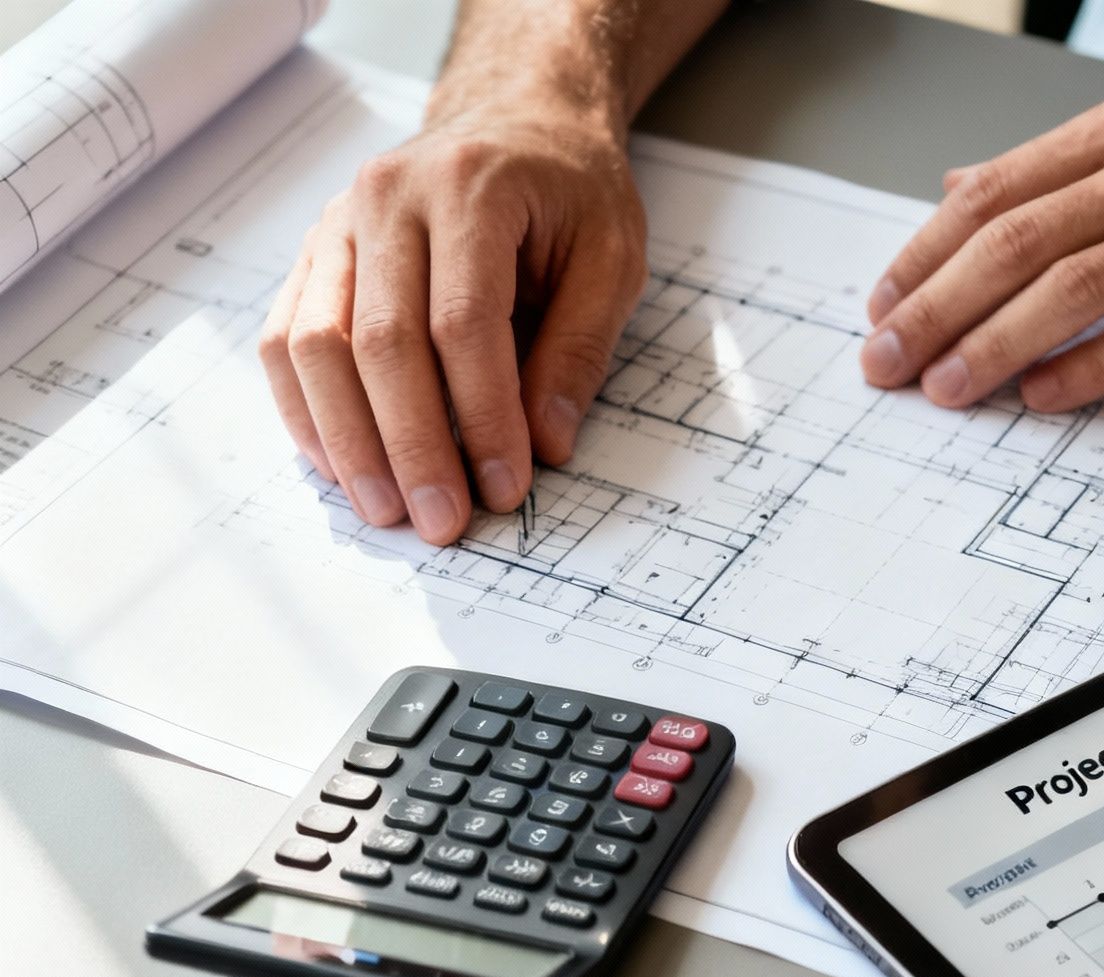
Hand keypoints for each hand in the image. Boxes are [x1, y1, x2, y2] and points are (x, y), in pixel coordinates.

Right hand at [259, 108, 646, 544]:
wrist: (516, 120)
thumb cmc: (570, 191)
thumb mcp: (612, 259)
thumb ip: (579, 349)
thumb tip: (546, 444)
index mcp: (470, 190)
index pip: (464, 324)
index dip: (483, 417)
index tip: (507, 488)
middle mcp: (387, 199)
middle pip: (381, 343)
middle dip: (413, 446)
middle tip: (442, 523)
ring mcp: (338, 225)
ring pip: (314, 346)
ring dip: (349, 441)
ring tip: (387, 510)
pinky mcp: (315, 254)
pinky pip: (285, 339)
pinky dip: (306, 410)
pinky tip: (343, 465)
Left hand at [859, 79, 1103, 411]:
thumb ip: (1068, 163)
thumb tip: (966, 189)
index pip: (996, 192)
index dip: (924, 252)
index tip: (882, 302)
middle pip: (1015, 241)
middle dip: (934, 306)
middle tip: (885, 361)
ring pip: (1071, 287)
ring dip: (993, 344)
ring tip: (945, 390)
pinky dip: (1090, 366)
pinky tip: (1044, 397)